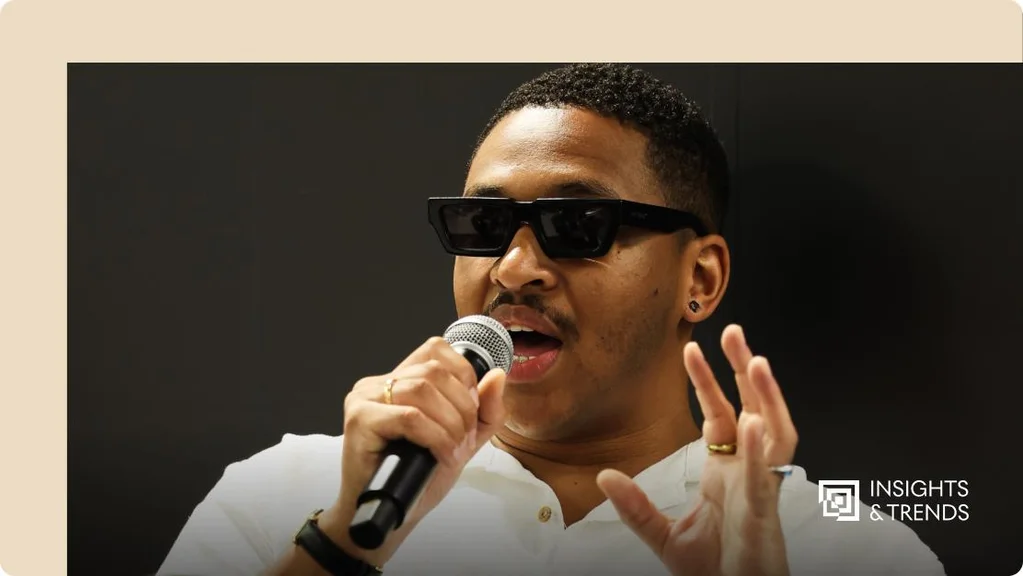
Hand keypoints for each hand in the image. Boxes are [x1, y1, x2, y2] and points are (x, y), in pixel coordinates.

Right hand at [320, 336, 507, 565]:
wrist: (390, 516)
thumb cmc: (418, 478)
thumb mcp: (462, 439)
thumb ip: (484, 410)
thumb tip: (498, 374)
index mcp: (399, 380)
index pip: (436, 349)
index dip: (463, 375)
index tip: (470, 410)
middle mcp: (378, 383)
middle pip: (434, 371)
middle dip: (462, 408)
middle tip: (463, 439)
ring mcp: (365, 399)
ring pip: (422, 391)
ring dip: (450, 424)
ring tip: (452, 450)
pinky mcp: (359, 420)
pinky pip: (409, 417)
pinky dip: (435, 437)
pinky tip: (440, 455)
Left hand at [597, 324, 797, 575]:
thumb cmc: (712, 570)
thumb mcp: (661, 535)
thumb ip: (634, 506)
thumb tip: (604, 476)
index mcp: (727, 473)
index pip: (720, 415)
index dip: (708, 382)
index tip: (691, 349)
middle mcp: (748, 474)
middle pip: (752, 410)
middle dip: (745, 371)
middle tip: (734, 332)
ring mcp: (760, 491)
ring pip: (774, 434)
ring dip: (767, 397)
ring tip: (756, 361)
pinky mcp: (764, 515)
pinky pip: (765, 476)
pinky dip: (759, 449)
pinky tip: (752, 421)